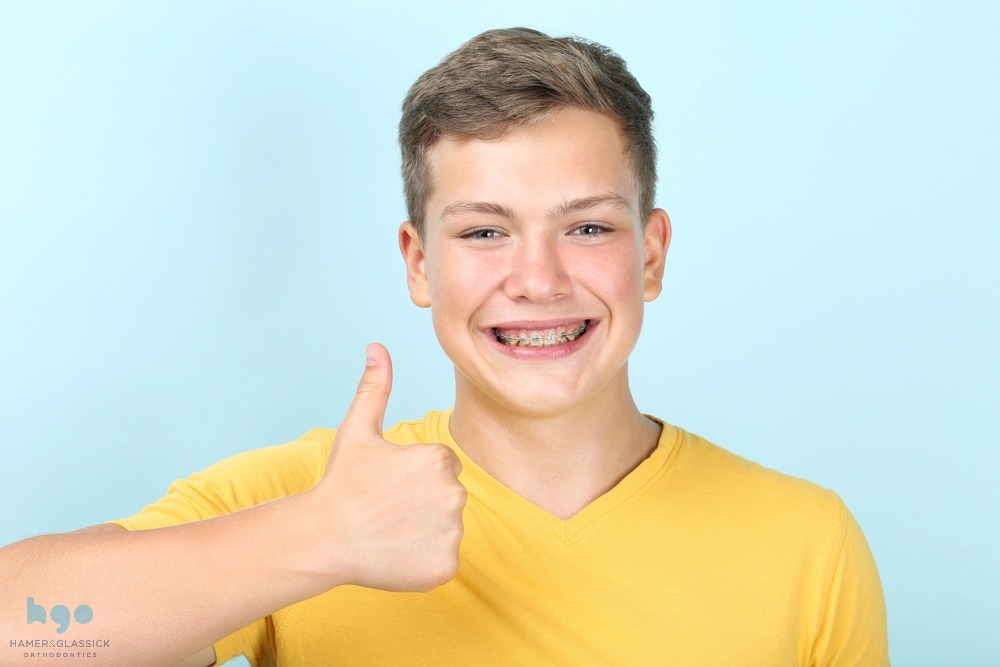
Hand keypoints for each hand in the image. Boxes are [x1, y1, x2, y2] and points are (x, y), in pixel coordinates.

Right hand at [314, 343, 465, 591]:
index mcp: (439, 459)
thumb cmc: (341, 482)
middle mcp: (454, 494)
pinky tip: (396, 553)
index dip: (414, 477)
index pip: (443, 467)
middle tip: (388, 509)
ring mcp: (451, 532)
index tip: (388, 485)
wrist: (323, 538)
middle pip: (448, 496)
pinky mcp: (447, 566)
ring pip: (447, 527)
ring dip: (425, 530)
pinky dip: (424, 559)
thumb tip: (377, 346)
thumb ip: (375, 387)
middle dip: (423, 502)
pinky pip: (444, 559)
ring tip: (390, 530)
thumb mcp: (357, 430)